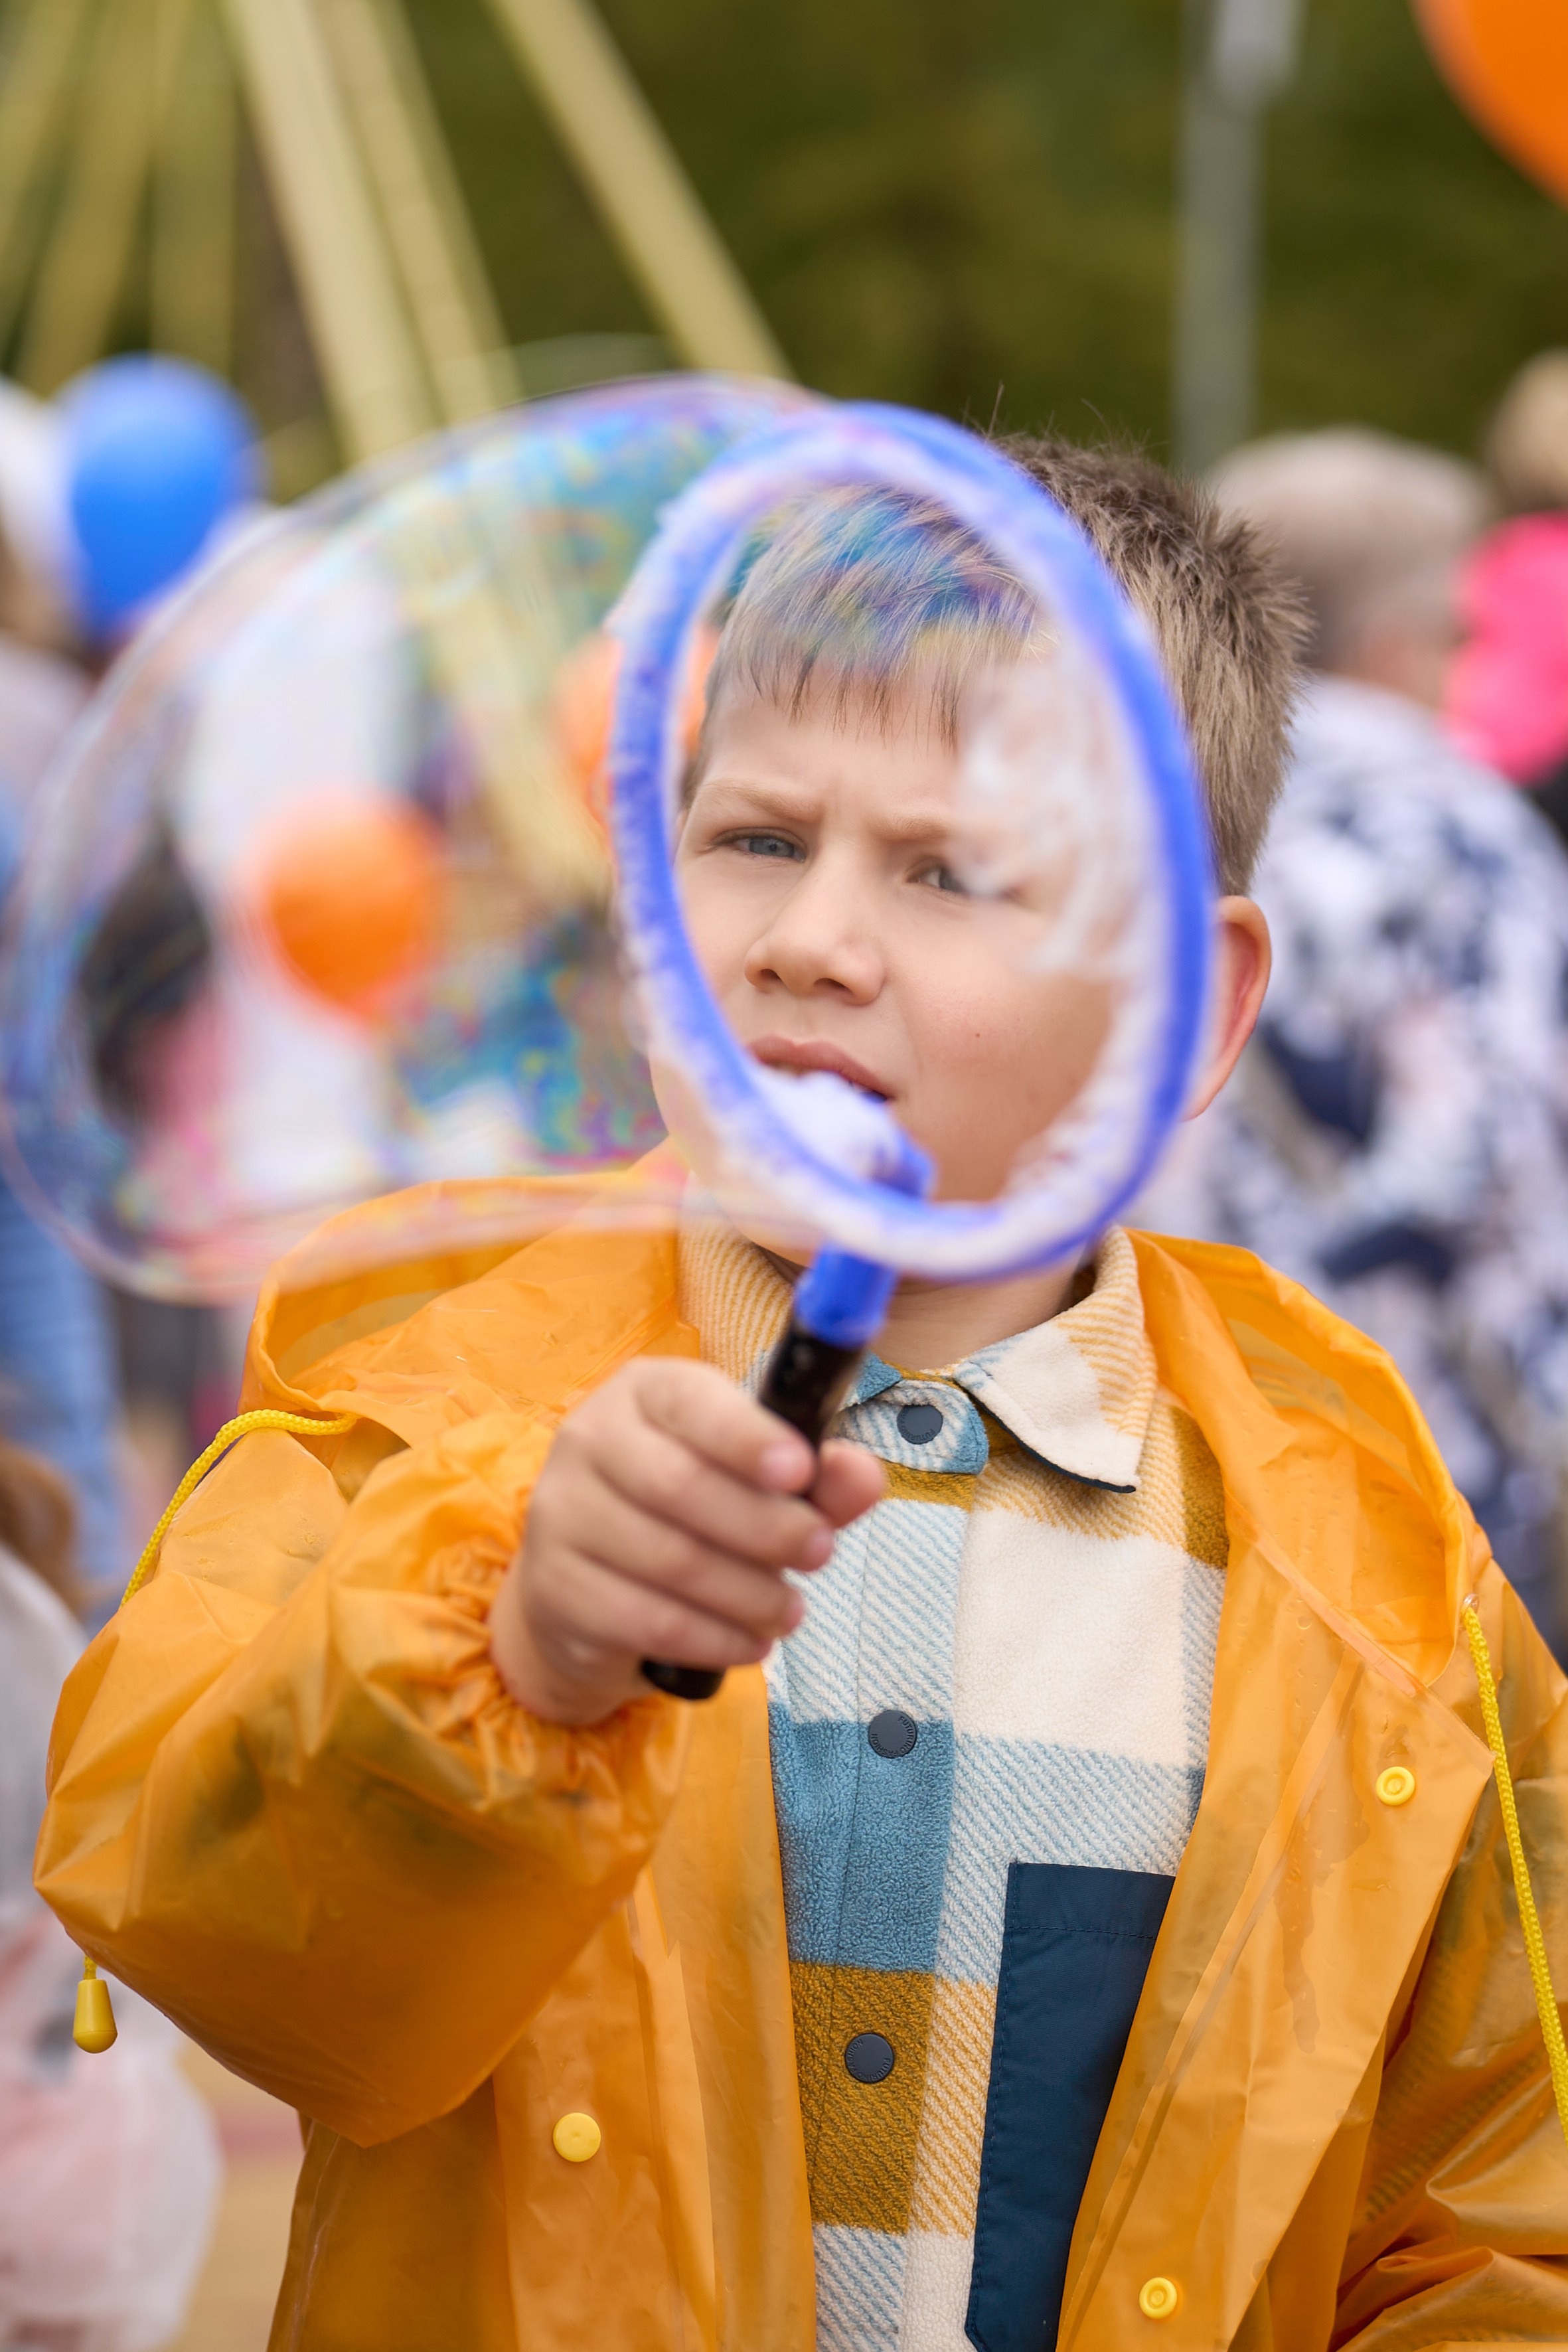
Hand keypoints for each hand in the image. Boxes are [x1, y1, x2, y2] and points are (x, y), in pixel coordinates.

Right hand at [489, 1357, 883, 1722]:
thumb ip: (816, 1480)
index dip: (747, 1437)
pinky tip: (750, 1641)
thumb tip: (863, 1476)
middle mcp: (589, 1439)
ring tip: (789, 1608)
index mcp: (644, 1392)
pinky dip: (715, 1638)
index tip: (801, 1471)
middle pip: (681, 1485)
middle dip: (766, 1526)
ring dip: (749, 1592)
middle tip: (820, 1552)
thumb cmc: (685, 1516)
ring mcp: (561, 1512)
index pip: (691, 1402)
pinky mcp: (555, 1588)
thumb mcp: (755, 1483)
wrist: (584, 1589)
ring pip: (670, 1559)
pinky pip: (649, 1620)